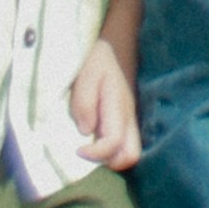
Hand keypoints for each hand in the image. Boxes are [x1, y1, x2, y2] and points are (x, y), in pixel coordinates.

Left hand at [65, 32, 141, 173]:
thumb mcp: (85, 75)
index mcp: (118, 107)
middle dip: (110, 162)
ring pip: (129, 152)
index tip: (77, 150)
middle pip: (131, 155)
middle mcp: (128, 117)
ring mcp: (129, 119)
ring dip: (111, 157)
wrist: (112, 45)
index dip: (96, 154)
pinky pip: (124, 143)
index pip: (115, 143)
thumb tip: (85, 132)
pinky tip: (93, 140)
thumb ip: (84, 103)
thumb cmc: (96, 59)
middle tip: (87, 153)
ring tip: (89, 147)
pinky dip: (111, 150)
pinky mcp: (124, 120)